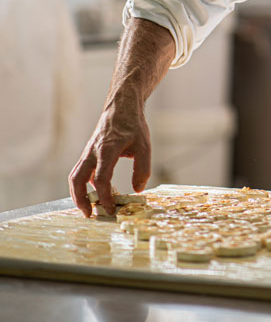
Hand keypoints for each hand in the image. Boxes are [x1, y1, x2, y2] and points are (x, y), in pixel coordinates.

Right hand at [68, 89, 150, 216]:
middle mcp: (92, 152)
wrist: (121, 106)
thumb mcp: (144, 145)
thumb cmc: (133, 125)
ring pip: (75, 176)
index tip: (112, 209)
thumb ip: (142, 168)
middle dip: (80, 200)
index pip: (102, 179)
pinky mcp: (88, 153)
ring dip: (78, 194)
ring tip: (89, 208)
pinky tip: (97, 193)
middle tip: (89, 215)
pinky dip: (84, 185)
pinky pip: (80, 171)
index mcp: (107, 149)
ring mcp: (88, 152)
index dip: (105, 197)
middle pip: (77, 179)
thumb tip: (138, 190)